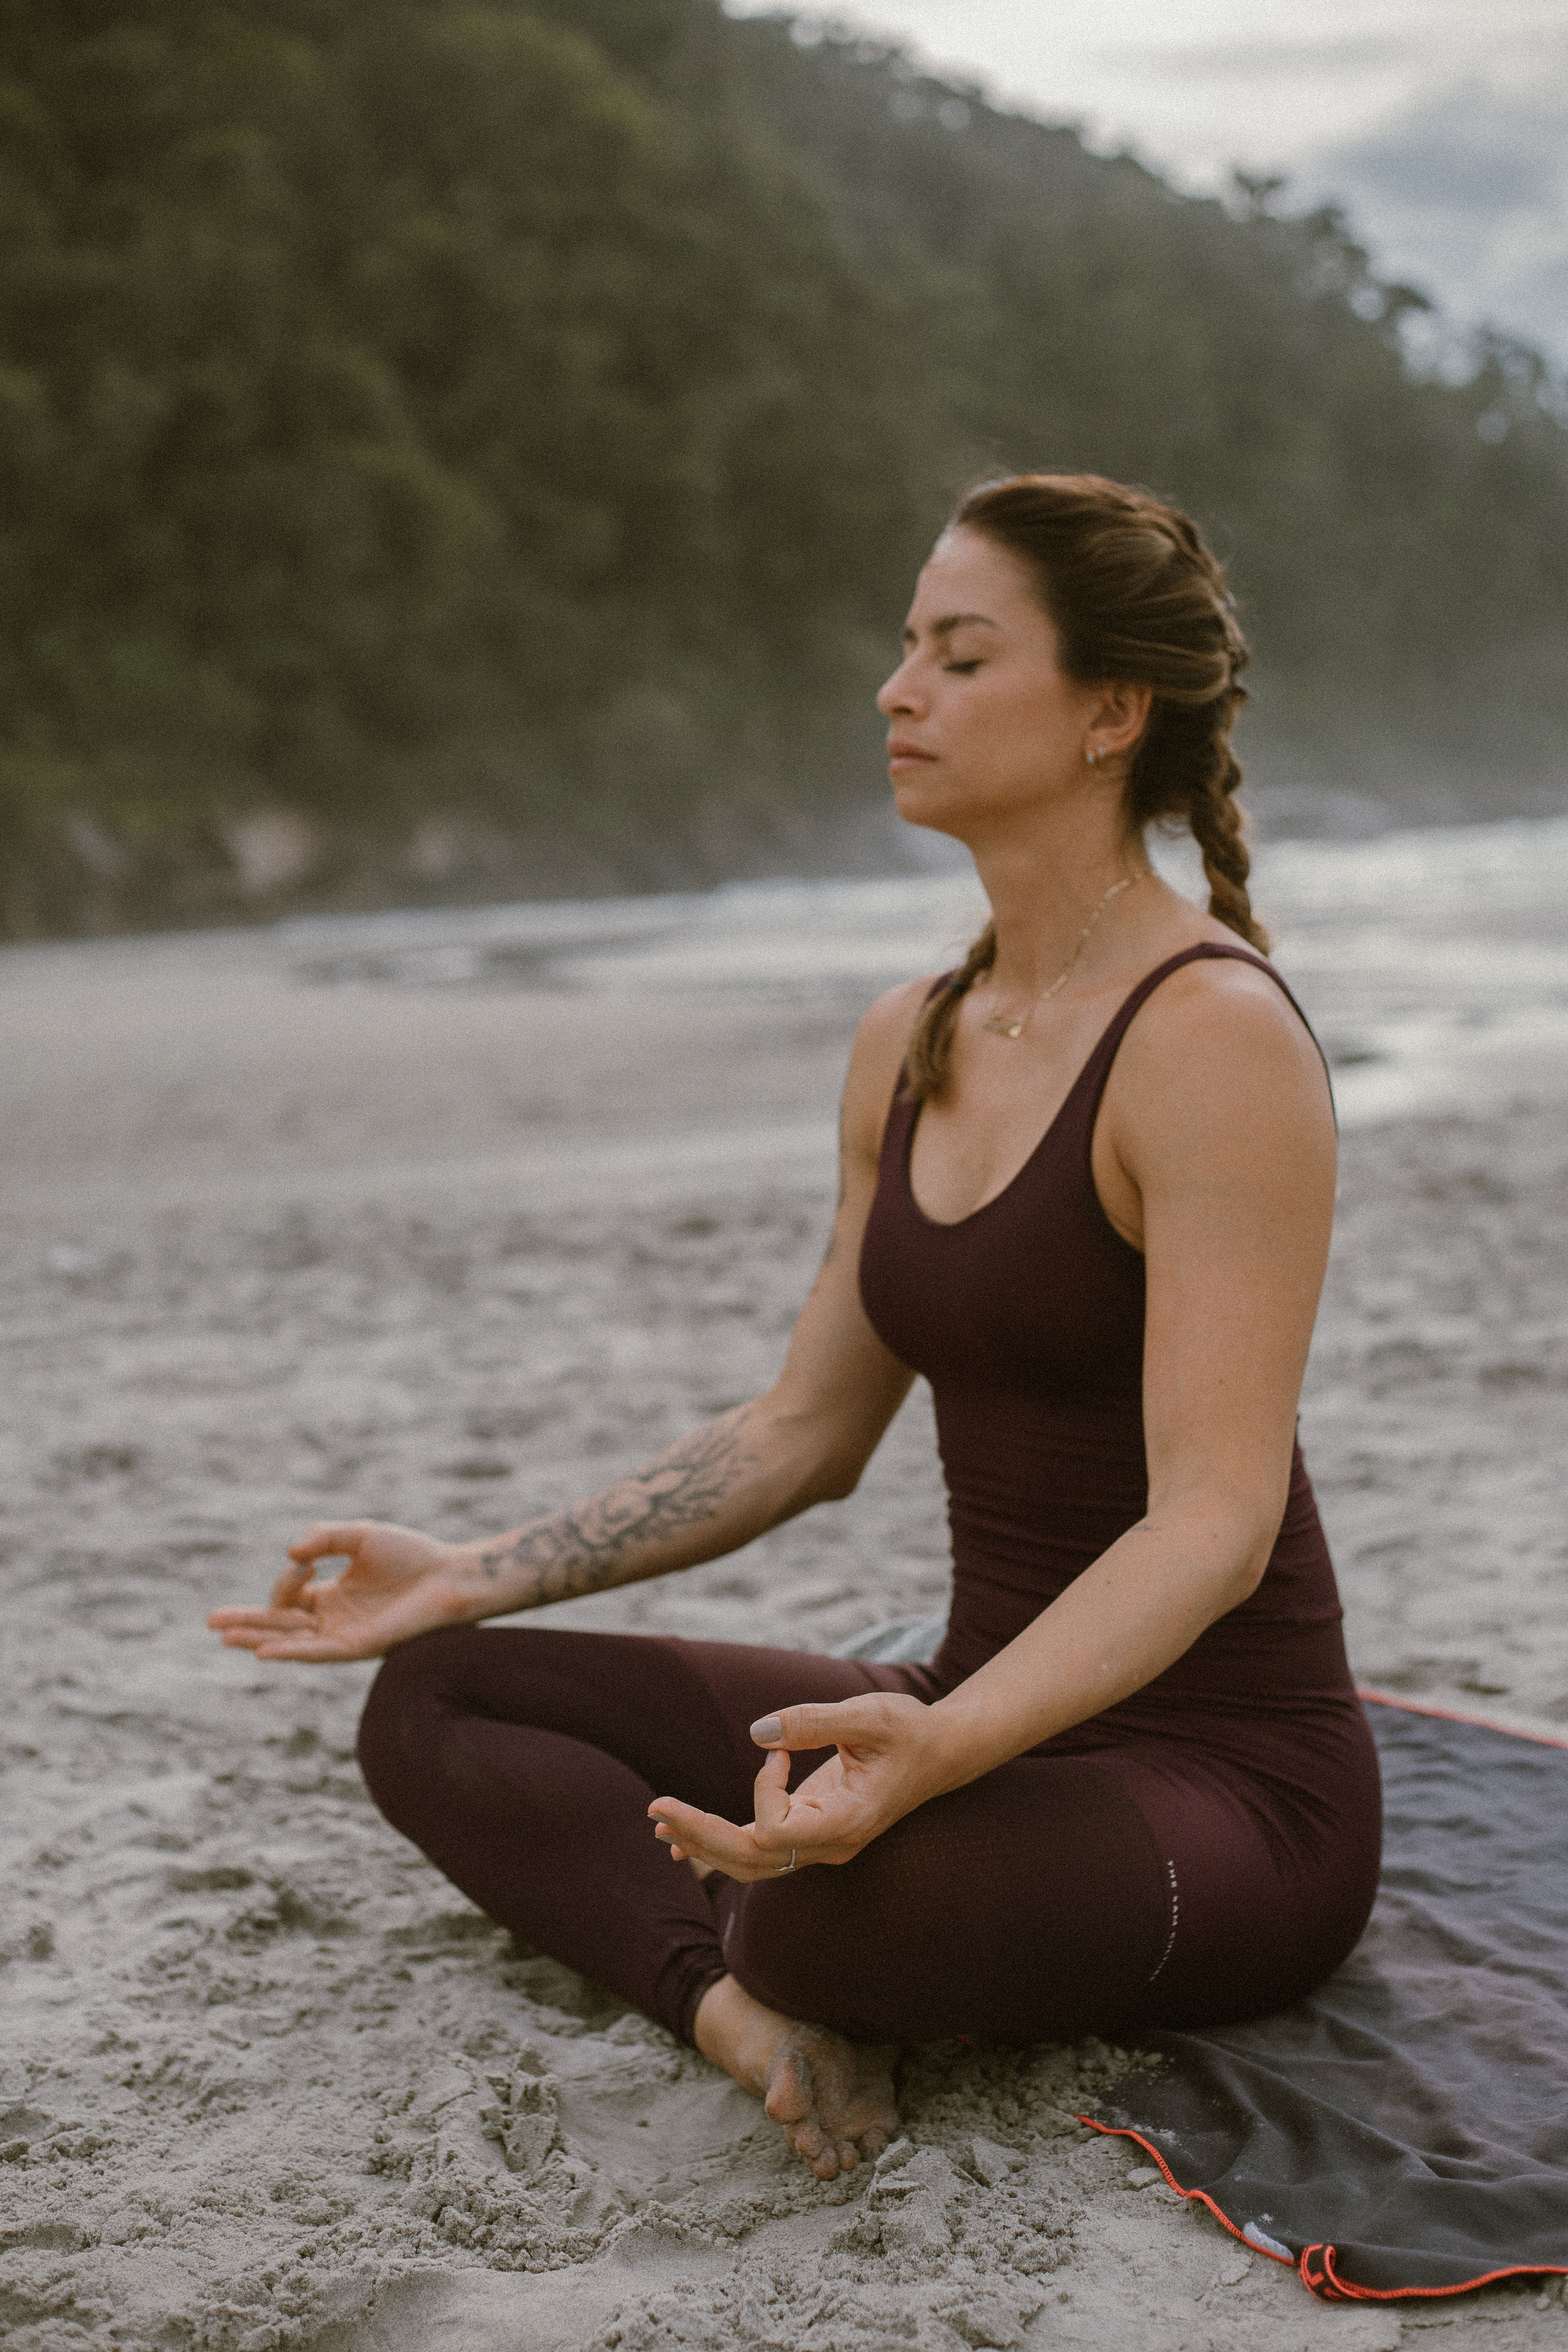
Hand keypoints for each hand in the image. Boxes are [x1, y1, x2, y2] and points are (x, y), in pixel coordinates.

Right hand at [207, 1520, 477, 1661]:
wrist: (450, 1575)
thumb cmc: (412, 1554)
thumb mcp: (360, 1535)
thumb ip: (324, 1537)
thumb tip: (291, 1553)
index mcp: (333, 1594)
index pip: (291, 1594)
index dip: (286, 1579)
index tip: (303, 1559)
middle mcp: (334, 1618)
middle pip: (280, 1624)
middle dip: (246, 1621)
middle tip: (210, 1621)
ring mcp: (344, 1635)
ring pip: (292, 1641)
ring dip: (258, 1638)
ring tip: (224, 1636)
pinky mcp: (359, 1647)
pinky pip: (318, 1653)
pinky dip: (291, 1652)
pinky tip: (264, 1651)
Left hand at [648, 1693, 948, 1880]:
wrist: (941, 1752)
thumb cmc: (909, 1730)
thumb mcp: (868, 1716)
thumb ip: (814, 1721)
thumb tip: (756, 1733)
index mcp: (847, 1824)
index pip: (777, 1833)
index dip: (762, 1793)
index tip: (779, 1751)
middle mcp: (831, 1845)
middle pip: (752, 1860)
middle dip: (701, 1835)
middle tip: (656, 1809)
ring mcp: (820, 1843)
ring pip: (751, 1862)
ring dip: (704, 1842)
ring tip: (660, 1822)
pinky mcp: (812, 1829)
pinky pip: (759, 1847)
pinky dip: (721, 1840)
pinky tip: (683, 1837)